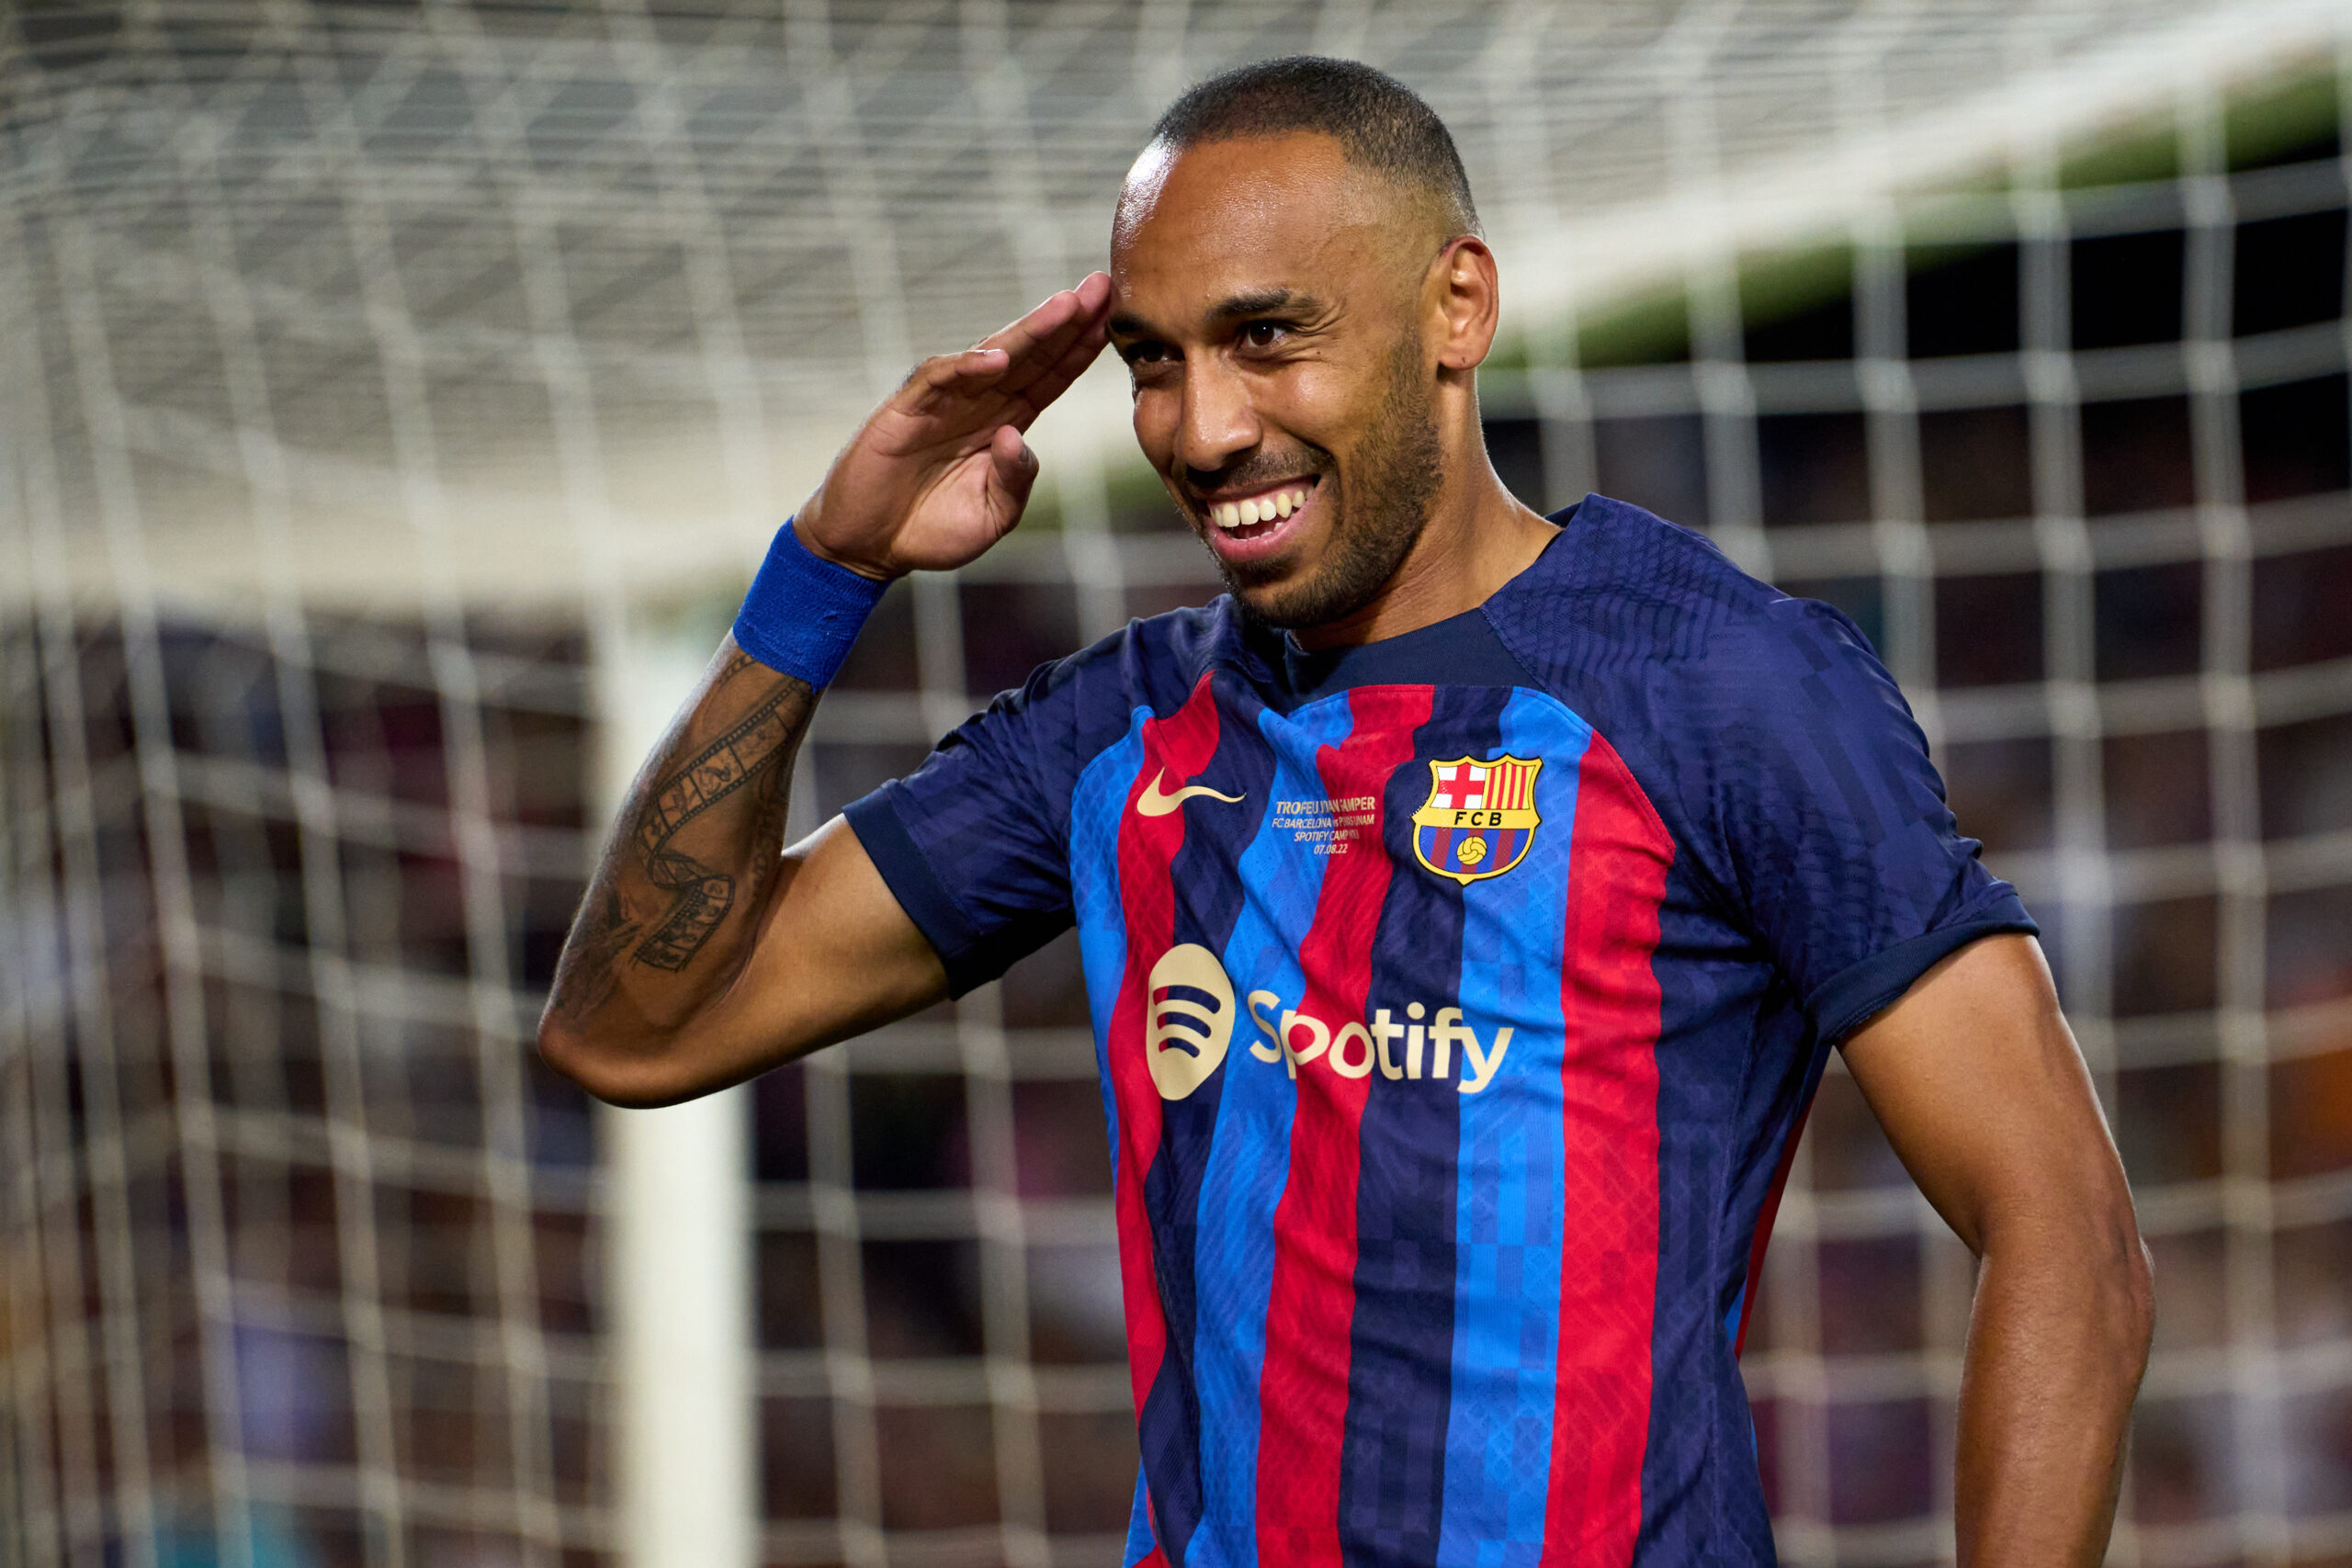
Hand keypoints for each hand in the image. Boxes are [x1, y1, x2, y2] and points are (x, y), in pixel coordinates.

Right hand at [796, 272, 1113, 578]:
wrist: (869, 545)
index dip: (1080, 349)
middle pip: (1031, 354)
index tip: (1113, 319)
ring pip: (992, 354)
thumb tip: (1017, 437)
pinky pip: (938, 378)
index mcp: (1006, 424)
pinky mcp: (906, 409)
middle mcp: (979, 403)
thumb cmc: (931, 529)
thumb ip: (1014, 481)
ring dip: (1029, 329)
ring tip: (1066, 305)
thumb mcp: (992, 515)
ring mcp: (942, 401)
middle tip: (1102, 284)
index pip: (1051, 378)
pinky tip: (997, 356)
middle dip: (1067, 320)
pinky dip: (966, 366)